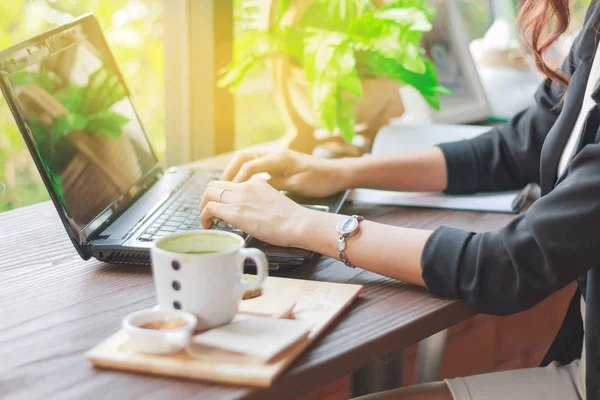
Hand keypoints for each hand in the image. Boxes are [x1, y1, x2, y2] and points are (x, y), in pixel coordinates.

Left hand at [199, 178, 316, 247]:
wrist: (299, 223)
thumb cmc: (293, 219)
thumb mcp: (276, 200)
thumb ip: (263, 199)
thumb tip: (257, 210)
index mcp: (257, 182)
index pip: (232, 183)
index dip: (223, 194)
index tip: (222, 206)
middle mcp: (246, 186)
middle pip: (216, 184)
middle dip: (209, 197)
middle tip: (210, 212)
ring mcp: (239, 198)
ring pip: (209, 193)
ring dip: (203, 206)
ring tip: (206, 219)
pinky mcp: (235, 212)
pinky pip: (209, 208)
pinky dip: (203, 216)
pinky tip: (207, 225)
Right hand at [221, 150, 351, 197]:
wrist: (338, 174)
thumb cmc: (321, 180)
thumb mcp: (297, 185)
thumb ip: (275, 184)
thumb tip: (254, 188)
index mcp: (279, 158)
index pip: (249, 166)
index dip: (236, 180)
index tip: (228, 193)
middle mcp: (275, 153)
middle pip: (243, 157)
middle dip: (229, 171)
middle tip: (219, 188)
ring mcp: (277, 157)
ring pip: (248, 160)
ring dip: (235, 172)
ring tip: (226, 187)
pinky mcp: (280, 163)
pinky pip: (256, 165)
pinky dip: (245, 174)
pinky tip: (243, 187)